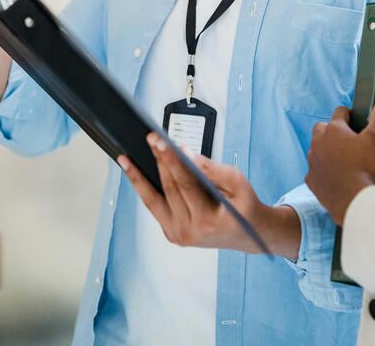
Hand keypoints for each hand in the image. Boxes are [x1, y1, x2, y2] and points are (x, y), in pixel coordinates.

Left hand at [118, 134, 300, 258]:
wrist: (248, 234)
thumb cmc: (244, 206)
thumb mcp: (238, 183)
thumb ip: (211, 168)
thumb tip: (186, 154)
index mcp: (207, 221)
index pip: (185, 184)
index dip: (172, 160)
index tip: (161, 142)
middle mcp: (188, 232)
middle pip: (169, 188)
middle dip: (159, 160)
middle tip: (150, 139)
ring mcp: (178, 234)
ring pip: (154, 200)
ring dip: (139, 177)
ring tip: (126, 159)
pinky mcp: (171, 233)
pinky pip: (155, 207)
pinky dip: (145, 189)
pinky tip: (136, 174)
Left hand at [305, 91, 374, 225]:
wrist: (355, 201)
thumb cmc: (367, 168)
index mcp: (334, 129)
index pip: (339, 112)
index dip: (348, 116)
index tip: (355, 123)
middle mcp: (318, 142)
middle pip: (322, 128)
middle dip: (332, 132)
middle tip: (348, 143)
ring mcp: (312, 161)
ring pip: (315, 149)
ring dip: (325, 151)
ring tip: (342, 160)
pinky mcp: (310, 179)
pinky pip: (314, 170)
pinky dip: (322, 171)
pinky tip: (335, 177)